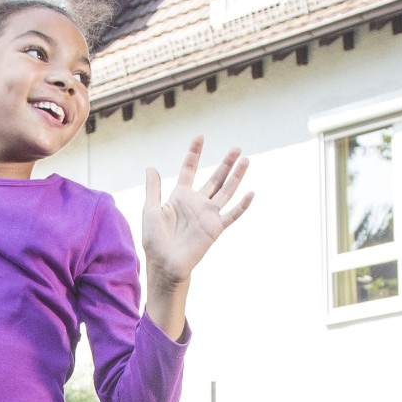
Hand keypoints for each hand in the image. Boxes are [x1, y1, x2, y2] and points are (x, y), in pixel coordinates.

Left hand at [141, 139, 254, 283]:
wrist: (164, 264)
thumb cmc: (154, 240)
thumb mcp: (151, 210)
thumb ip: (153, 188)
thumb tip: (151, 167)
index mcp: (180, 197)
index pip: (189, 170)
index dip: (194, 154)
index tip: (200, 137)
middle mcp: (197, 203)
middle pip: (215, 178)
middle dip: (226, 163)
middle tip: (236, 148)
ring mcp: (208, 215)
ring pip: (226, 191)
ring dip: (236, 177)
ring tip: (246, 161)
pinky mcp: (215, 228)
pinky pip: (232, 215)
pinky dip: (242, 205)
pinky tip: (250, 193)